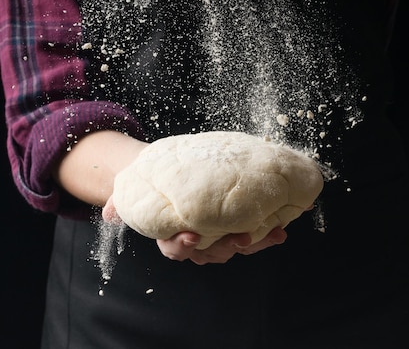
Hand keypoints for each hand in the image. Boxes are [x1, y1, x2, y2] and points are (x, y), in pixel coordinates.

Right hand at [102, 196, 286, 263]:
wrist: (170, 174)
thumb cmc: (154, 186)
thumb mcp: (133, 191)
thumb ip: (119, 201)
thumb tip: (108, 213)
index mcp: (174, 235)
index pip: (177, 248)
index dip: (184, 246)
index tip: (192, 236)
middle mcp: (199, 239)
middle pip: (213, 252)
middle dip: (229, 247)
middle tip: (241, 237)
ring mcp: (220, 232)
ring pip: (238, 246)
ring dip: (257, 242)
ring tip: (273, 232)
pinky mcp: (239, 220)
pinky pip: (254, 231)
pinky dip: (270, 230)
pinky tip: (284, 224)